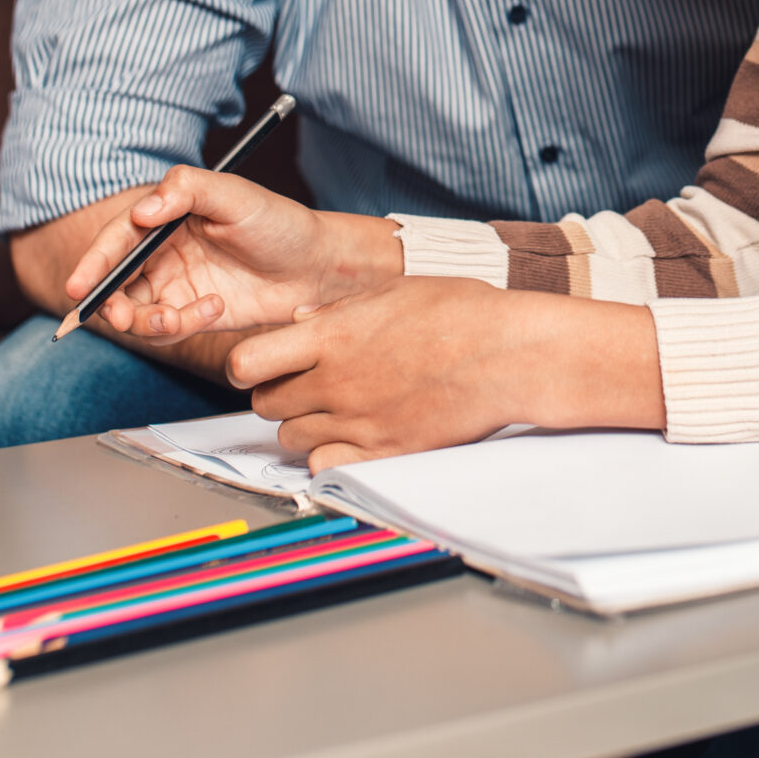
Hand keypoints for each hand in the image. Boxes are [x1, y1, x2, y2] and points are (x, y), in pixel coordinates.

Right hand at [60, 167, 402, 340]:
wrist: (320, 269)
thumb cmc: (282, 224)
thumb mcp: (238, 196)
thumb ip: (188, 191)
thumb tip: (143, 210)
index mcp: (168, 216)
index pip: (118, 238)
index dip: (94, 263)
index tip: (79, 288)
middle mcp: (165, 251)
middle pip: (116, 281)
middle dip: (110, 303)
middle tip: (120, 316)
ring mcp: (177, 284)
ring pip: (135, 312)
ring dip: (146, 321)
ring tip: (180, 317)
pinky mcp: (193, 313)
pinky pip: (167, 329)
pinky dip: (181, 326)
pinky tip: (215, 310)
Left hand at [226, 280, 663, 470]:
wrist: (511, 355)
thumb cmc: (464, 313)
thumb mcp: (396, 292)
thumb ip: (340, 310)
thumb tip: (300, 321)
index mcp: (333, 335)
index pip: (246, 363)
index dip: (249, 366)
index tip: (265, 365)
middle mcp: (335, 381)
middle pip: (266, 404)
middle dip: (280, 394)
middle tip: (308, 386)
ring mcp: (357, 420)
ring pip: (291, 438)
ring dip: (305, 425)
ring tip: (338, 410)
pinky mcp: (383, 451)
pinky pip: (324, 465)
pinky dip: (329, 456)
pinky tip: (353, 437)